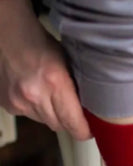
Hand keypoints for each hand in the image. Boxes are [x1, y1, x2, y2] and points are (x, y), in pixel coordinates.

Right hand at [0, 0, 91, 139]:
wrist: (7, 33)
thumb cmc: (40, 44)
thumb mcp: (68, 64)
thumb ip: (77, 90)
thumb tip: (90, 112)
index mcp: (55, 83)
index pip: (74, 124)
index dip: (84, 131)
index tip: (90, 130)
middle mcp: (35, 96)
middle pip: (60, 126)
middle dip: (68, 122)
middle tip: (72, 111)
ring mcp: (19, 102)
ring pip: (45, 122)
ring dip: (51, 115)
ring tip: (49, 95)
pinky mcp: (8, 105)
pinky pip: (29, 116)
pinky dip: (35, 109)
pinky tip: (35, 93)